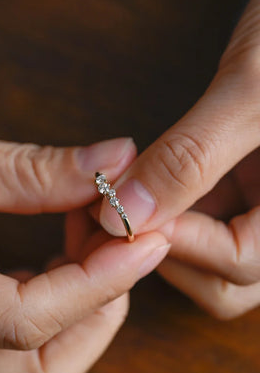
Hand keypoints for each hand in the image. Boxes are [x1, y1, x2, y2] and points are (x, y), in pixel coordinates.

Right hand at [0, 117, 168, 372]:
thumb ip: (30, 170)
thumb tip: (116, 159)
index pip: (24, 321)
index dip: (98, 282)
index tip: (147, 239)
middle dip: (96, 309)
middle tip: (121, 240)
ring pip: (33, 361)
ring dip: (83, 300)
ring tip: (91, 232)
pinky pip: (21, 332)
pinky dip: (59, 291)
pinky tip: (63, 243)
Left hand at [98, 0, 259, 319]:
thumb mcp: (249, 91)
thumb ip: (189, 156)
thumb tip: (125, 212)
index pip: (245, 262)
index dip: (185, 245)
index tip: (130, 214)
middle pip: (230, 281)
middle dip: (174, 256)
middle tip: (125, 220)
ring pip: (214, 258)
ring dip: (168, 238)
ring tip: (127, 204)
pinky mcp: (242, 186)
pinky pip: (206, 220)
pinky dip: (172, 213)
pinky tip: (144, 188)